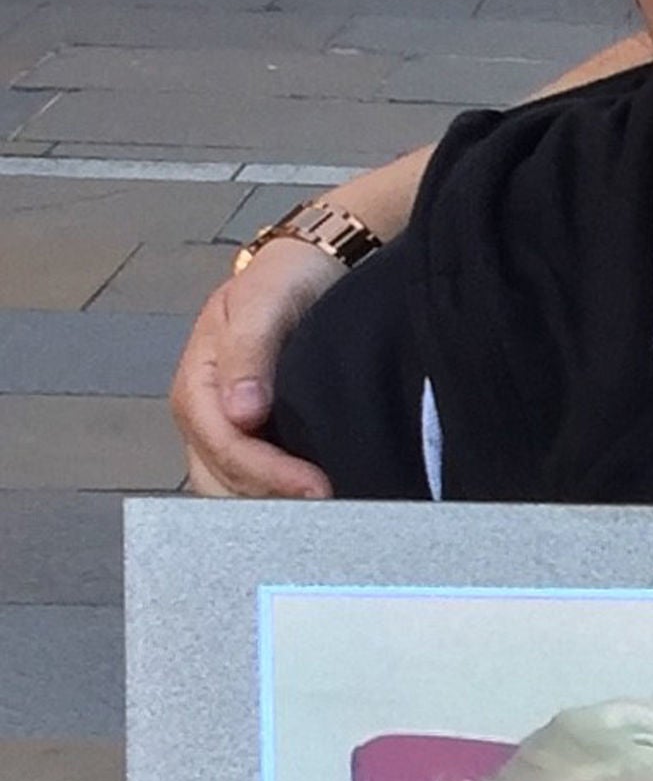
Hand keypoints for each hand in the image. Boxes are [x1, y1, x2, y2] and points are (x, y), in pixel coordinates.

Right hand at [173, 242, 344, 496]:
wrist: (307, 270)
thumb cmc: (283, 281)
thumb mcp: (263, 302)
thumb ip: (250, 352)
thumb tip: (239, 411)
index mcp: (198, 382)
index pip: (222, 444)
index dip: (266, 473)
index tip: (314, 487)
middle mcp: (206, 412)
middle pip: (222, 478)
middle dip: (269, 498)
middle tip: (326, 506)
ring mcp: (227, 427)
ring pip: (232, 488)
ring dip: (272, 503)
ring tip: (323, 510)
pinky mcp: (255, 436)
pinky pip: (253, 480)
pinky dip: (279, 495)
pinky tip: (315, 499)